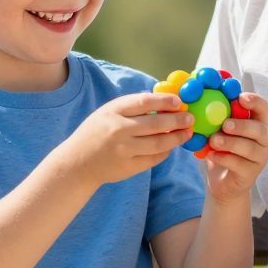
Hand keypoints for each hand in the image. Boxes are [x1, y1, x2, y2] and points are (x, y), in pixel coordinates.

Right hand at [58, 93, 194, 186]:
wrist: (78, 163)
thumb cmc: (96, 133)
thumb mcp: (107, 113)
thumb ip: (131, 107)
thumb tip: (163, 101)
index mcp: (113, 111)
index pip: (144, 102)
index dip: (164, 101)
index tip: (179, 101)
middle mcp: (119, 130)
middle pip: (155, 124)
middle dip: (177, 120)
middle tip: (190, 118)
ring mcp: (124, 150)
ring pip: (158, 144)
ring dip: (176, 138)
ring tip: (186, 133)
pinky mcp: (128, 167)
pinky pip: (153, 159)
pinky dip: (165, 152)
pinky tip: (171, 147)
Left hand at [202, 92, 267, 203]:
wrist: (222, 181)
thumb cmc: (222, 149)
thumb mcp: (219, 129)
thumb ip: (216, 114)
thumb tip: (198, 92)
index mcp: (257, 123)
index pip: (263, 108)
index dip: (255, 101)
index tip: (240, 98)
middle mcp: (263, 140)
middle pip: (259, 129)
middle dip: (242, 125)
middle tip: (225, 125)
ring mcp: (259, 158)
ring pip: (249, 148)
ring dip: (230, 142)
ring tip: (213, 140)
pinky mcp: (251, 174)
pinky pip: (239, 164)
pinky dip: (223, 158)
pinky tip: (210, 155)